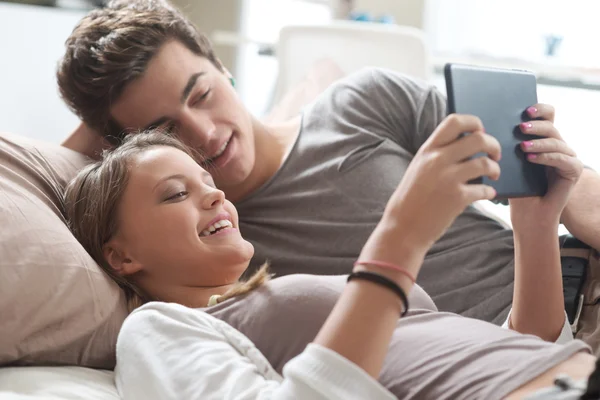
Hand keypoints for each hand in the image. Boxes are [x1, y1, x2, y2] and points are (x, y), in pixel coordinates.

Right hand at [383, 114, 500, 251]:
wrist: (402, 228)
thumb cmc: (410, 200)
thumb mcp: (418, 168)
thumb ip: (437, 155)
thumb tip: (465, 146)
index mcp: (427, 150)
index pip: (455, 121)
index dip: (474, 123)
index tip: (480, 132)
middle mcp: (437, 160)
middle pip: (479, 139)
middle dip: (493, 145)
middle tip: (495, 154)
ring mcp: (448, 178)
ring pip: (485, 162)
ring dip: (495, 168)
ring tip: (494, 175)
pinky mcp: (457, 197)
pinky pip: (484, 188)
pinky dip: (490, 191)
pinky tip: (487, 194)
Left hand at [509, 104, 582, 227]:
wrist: (527, 215)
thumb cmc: (516, 189)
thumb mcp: (509, 164)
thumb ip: (507, 146)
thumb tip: (492, 128)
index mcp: (542, 140)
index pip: (548, 116)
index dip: (540, 109)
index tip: (525, 110)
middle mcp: (557, 146)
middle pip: (551, 126)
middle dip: (536, 125)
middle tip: (520, 127)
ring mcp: (567, 157)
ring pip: (556, 142)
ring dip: (539, 142)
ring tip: (522, 147)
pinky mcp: (573, 171)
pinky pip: (564, 159)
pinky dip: (547, 157)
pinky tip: (531, 159)